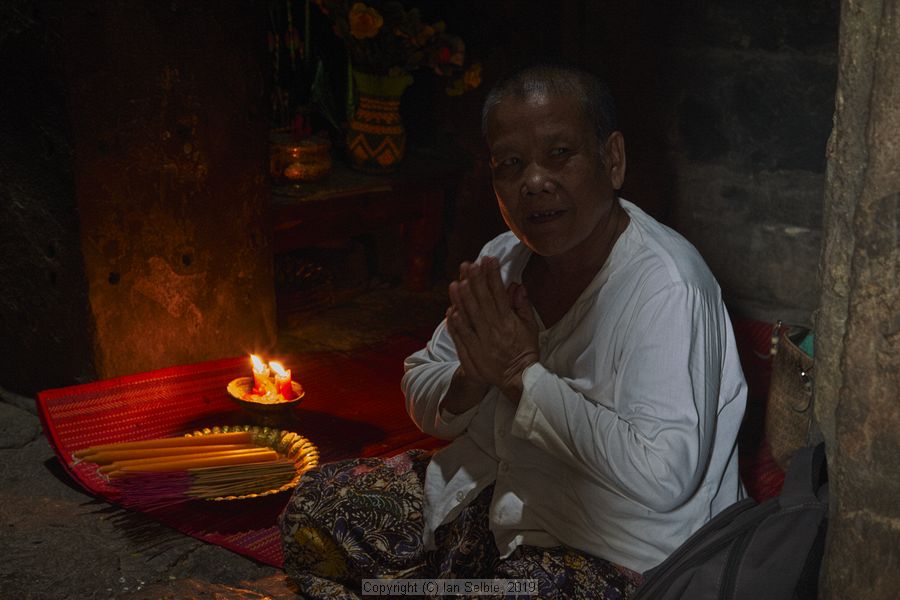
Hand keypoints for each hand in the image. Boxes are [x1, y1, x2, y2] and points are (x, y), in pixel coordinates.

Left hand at [446, 256, 539, 402]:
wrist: (518, 378)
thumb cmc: (525, 350)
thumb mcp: (530, 327)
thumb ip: (523, 306)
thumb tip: (517, 285)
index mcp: (510, 321)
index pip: (499, 293)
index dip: (493, 275)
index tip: (488, 260)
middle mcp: (496, 329)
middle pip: (483, 301)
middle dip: (475, 281)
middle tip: (468, 265)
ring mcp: (483, 341)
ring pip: (471, 316)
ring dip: (462, 299)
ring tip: (456, 283)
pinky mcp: (474, 353)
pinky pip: (463, 336)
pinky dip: (456, 323)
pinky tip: (451, 310)